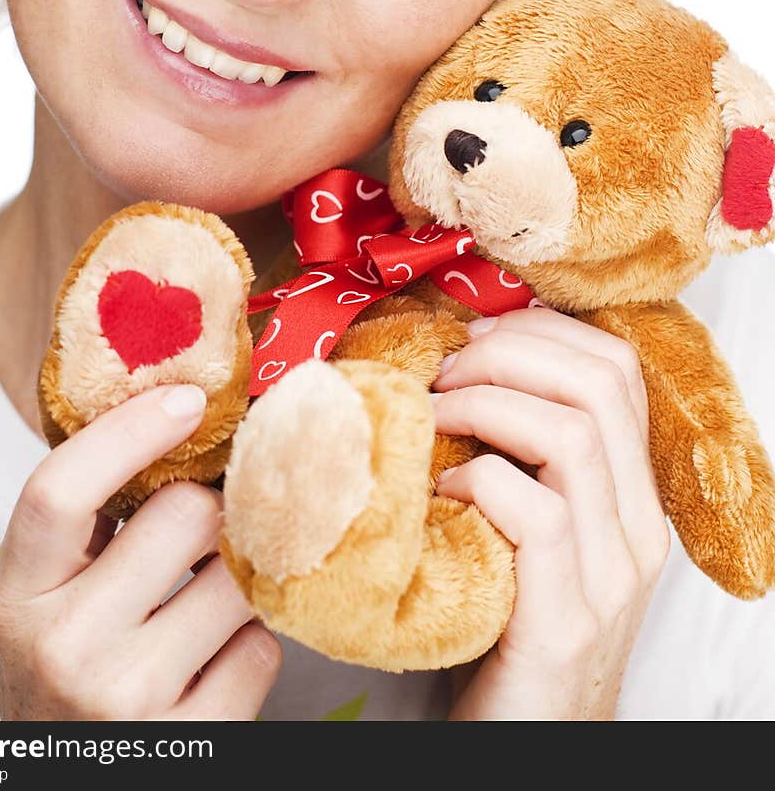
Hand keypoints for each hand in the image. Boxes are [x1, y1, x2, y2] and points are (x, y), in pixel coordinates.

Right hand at [0, 384, 281, 719]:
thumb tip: (179, 410)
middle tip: (202, 525)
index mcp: (15, 595)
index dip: (131, 431)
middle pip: (184, 515)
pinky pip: (263, 648)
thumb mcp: (43, 595)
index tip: (188, 399)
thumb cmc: (65, 667)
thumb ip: (88, 518)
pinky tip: (214, 658)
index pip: (59, 490)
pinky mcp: (193, 741)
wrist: (68, 781)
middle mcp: (63, 646)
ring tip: (203, 597)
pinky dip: (251, 643)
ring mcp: (128, 698)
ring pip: (238, 576)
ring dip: (237, 575)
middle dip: (209, 507)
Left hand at [431, 308, 670, 719]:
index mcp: (631, 494)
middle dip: (510, 352)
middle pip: (600, 386)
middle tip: (444, 369)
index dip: (541, 332)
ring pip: (574, 437)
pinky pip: (537, 515)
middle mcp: (638, 530)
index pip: (617, 370)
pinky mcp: (567, 623)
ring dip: (487, 405)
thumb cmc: (504, 617)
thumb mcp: (524, 522)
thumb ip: (519, 452)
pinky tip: (443, 490)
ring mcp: (611, 578)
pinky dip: (480, 479)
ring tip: (433, 417)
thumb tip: (455, 359)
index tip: (473, 336)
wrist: (523, 740)